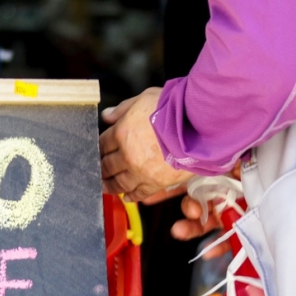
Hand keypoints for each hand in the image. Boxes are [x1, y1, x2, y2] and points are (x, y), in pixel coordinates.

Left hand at [99, 88, 192, 202]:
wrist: (197, 126)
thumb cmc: (173, 109)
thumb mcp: (143, 98)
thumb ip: (123, 109)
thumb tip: (107, 116)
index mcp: (122, 133)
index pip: (103, 144)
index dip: (99, 148)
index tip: (98, 153)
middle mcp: (127, 155)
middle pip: (108, 166)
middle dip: (101, 169)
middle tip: (98, 173)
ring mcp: (141, 171)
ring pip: (120, 183)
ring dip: (111, 186)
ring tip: (107, 187)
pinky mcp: (156, 182)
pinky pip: (140, 192)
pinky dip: (132, 196)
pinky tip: (127, 197)